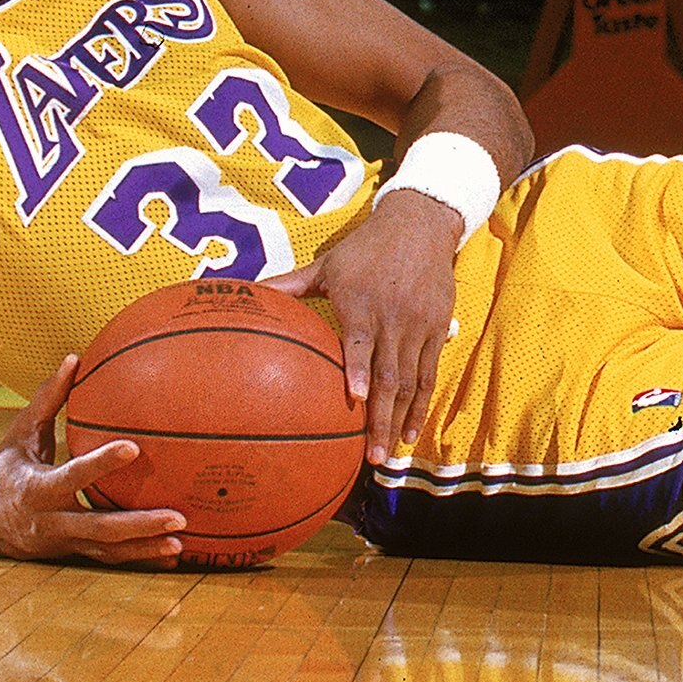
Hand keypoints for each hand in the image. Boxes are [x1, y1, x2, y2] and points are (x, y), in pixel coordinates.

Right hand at [0, 356, 189, 566]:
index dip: (99, 464)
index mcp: (35, 489)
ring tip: (183, 543)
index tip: (134, 447)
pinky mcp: (73, 553)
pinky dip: (140, 559)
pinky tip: (174, 556)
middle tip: (178, 516)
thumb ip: (47, 399)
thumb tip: (74, 358)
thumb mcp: (19, 433)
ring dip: (145, 549)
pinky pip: (109, 559)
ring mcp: (64, 542)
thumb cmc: (7, 467)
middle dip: (138, 525)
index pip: (71, 476)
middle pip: (98, 527)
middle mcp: (50, 521)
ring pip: (108, 551)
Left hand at [264, 189, 462, 469]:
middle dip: (379, 418)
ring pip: (411, 381)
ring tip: (387, 454)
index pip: (360, 341)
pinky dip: (421, 406)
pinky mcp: (437, 330)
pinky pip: (430, 374)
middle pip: (389, 375)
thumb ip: (288, 285)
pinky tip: (411, 433)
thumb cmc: (365, 249)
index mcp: (360, 303)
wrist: (419, 225)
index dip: (358, 369)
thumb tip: (245, 291)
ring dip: (399, 421)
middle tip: (368, 456)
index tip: (353, 397)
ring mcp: (417, 326)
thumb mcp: (326, 265)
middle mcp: (392, 318)